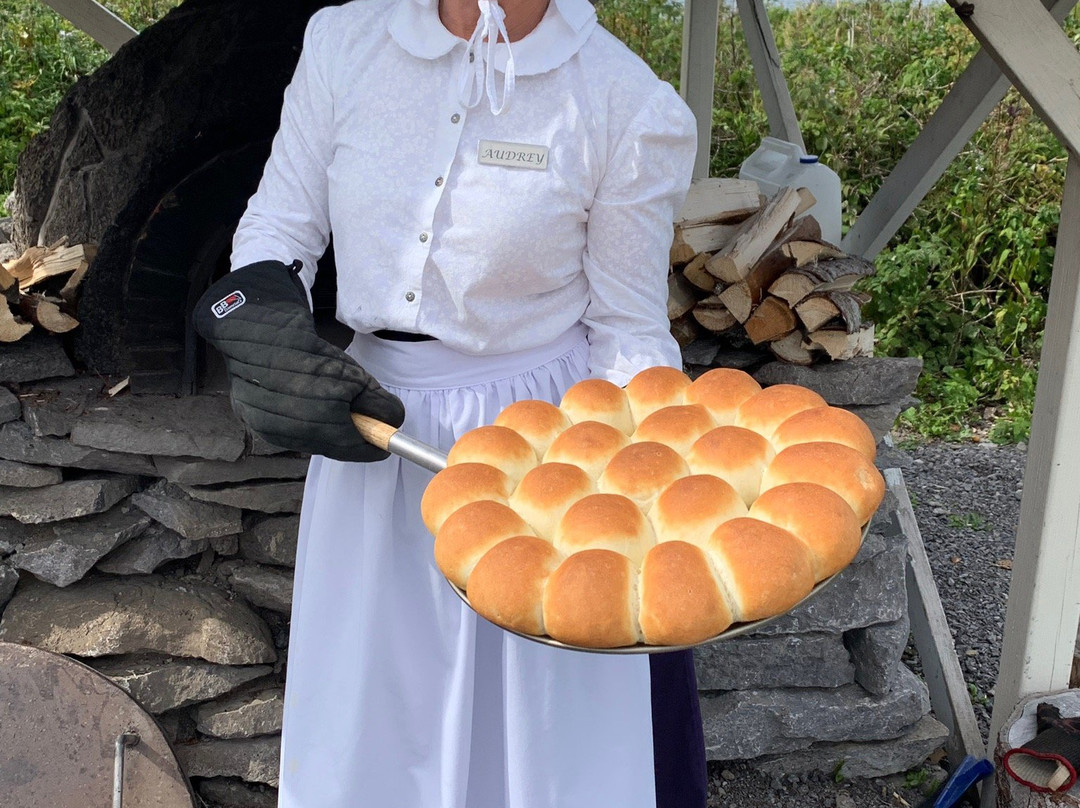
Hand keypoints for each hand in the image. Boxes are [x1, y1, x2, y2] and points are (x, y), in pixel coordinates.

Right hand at [192, 260, 404, 461]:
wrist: (262, 340)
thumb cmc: (311, 356)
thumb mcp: (356, 376)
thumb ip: (380, 405)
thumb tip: (393, 423)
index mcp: (323, 419)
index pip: (356, 448)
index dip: (372, 446)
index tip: (383, 445)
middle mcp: (297, 432)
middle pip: (335, 448)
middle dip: (350, 438)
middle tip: (361, 424)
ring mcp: (274, 432)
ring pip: (313, 443)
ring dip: (327, 433)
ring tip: (329, 407)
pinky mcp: (259, 427)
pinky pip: (292, 437)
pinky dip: (305, 428)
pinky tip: (307, 408)